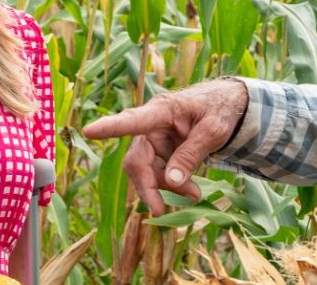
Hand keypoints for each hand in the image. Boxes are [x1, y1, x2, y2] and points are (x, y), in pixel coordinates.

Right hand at [82, 79, 248, 214]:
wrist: (227, 106)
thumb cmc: (219, 110)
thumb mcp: (213, 130)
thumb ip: (191, 153)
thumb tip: (170, 181)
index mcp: (162, 110)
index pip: (133, 120)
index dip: (110, 127)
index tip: (88, 131)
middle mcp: (151, 125)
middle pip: (136, 160)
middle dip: (148, 186)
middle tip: (160, 210)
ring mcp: (154, 140)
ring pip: (146, 172)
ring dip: (166, 188)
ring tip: (195, 194)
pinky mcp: (159, 151)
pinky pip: (158, 174)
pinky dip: (172, 185)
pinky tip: (191, 191)